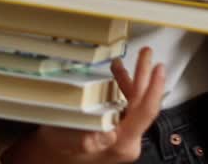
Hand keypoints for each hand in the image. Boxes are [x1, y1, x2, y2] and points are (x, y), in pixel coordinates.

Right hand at [3, 47, 165, 163]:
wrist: (52, 157)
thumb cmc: (58, 148)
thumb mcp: (66, 140)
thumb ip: (85, 137)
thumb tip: (105, 132)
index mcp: (120, 143)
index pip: (145, 111)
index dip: (152, 87)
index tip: (155, 67)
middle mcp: (127, 141)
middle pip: (143, 104)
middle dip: (144, 76)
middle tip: (146, 54)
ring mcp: (124, 136)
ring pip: (135, 104)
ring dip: (130, 81)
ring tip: (120, 64)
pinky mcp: (119, 130)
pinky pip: (127, 106)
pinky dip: (122, 89)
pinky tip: (116, 77)